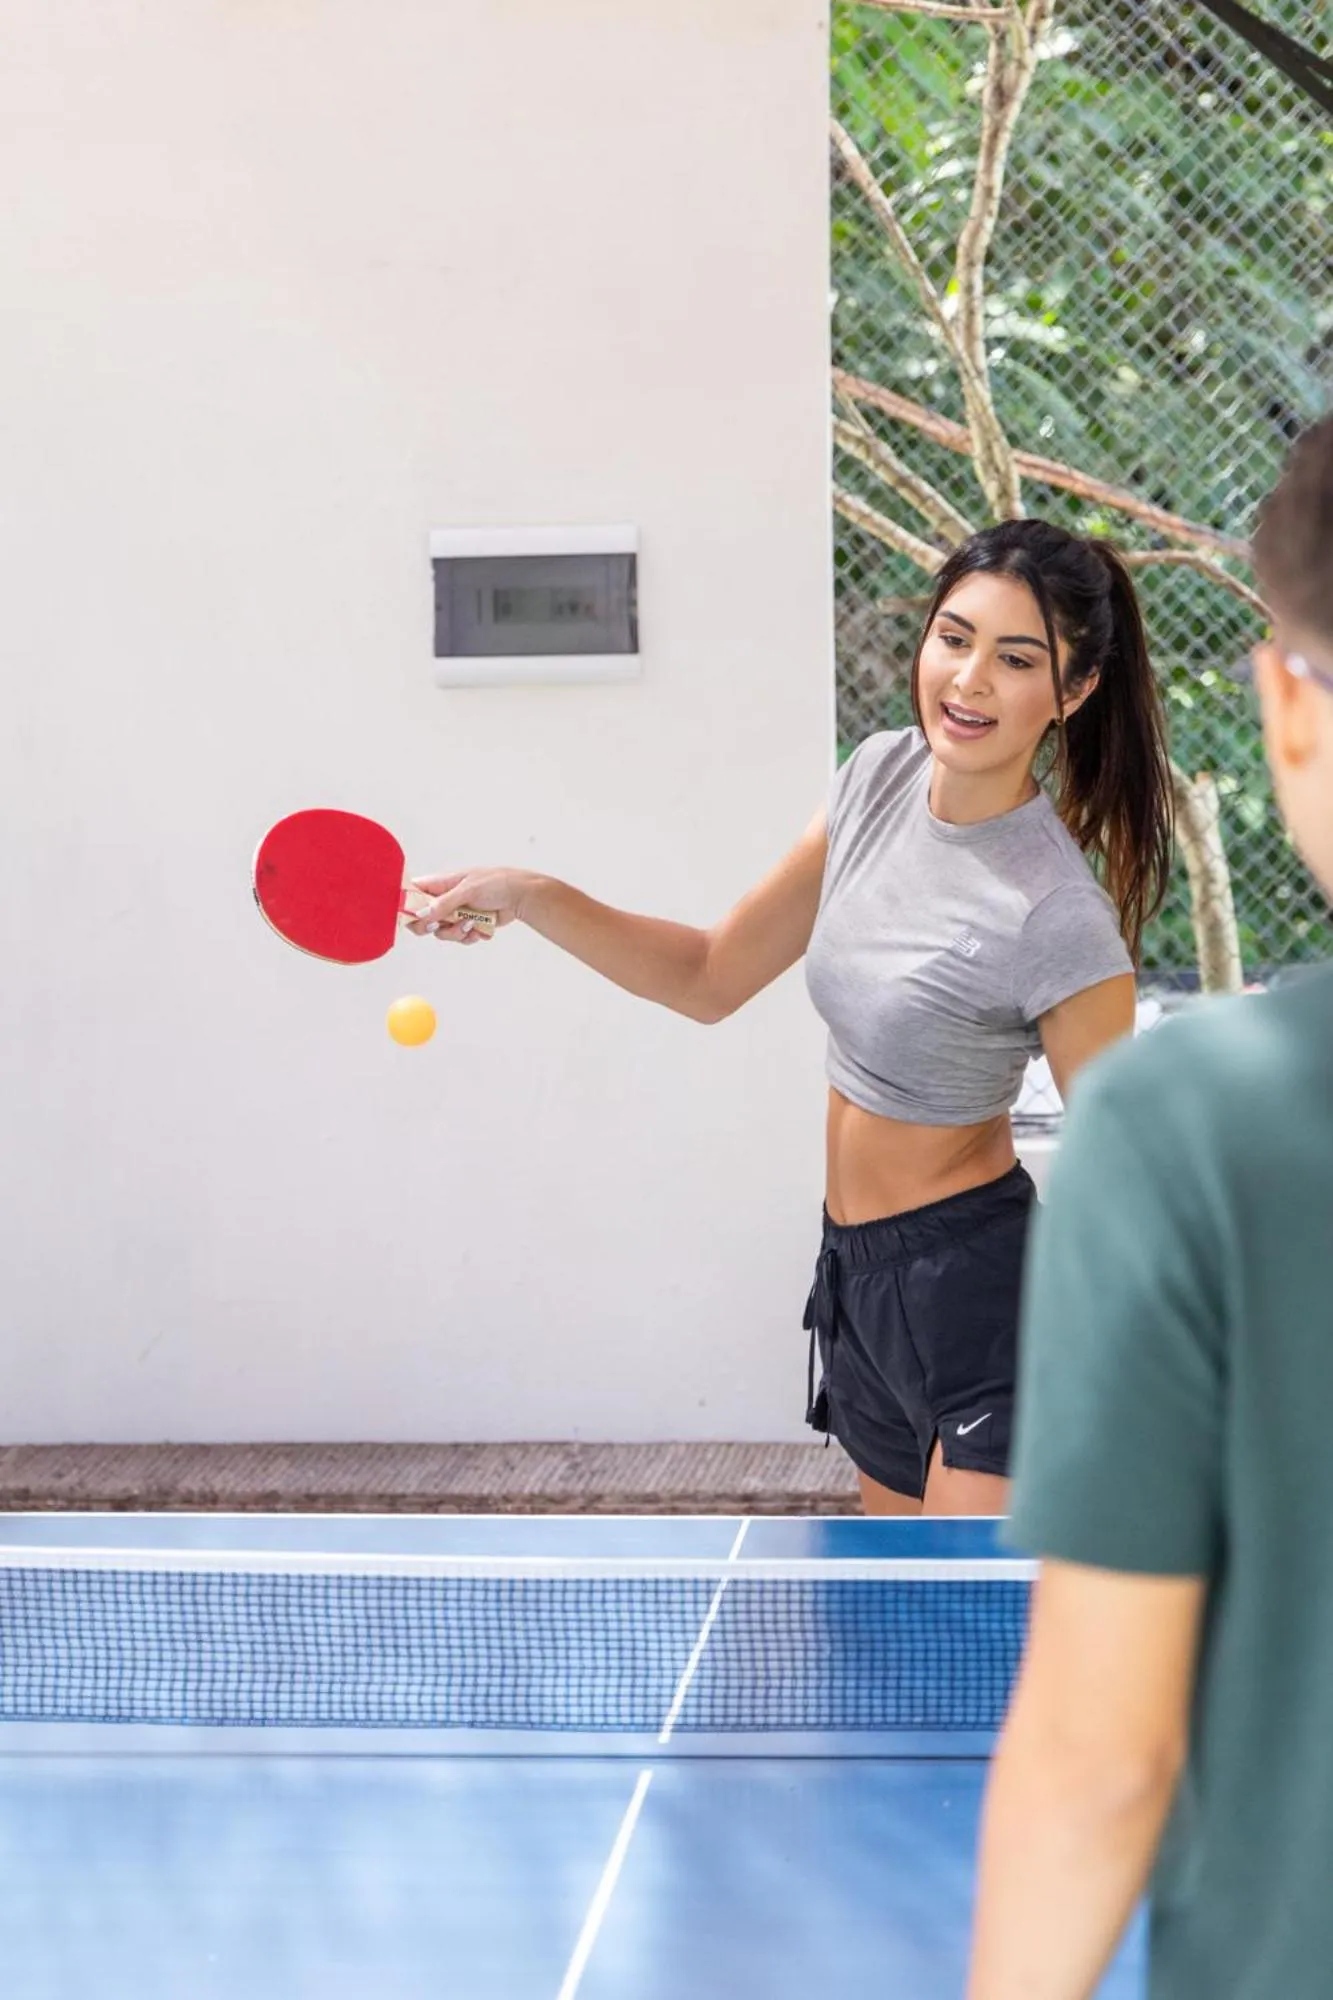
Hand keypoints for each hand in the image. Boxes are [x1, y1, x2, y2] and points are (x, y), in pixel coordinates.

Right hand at [405, 869, 532, 943]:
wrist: (520, 896)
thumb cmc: (496, 883)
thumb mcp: (468, 890)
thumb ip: (444, 903)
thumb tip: (422, 914)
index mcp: (439, 885)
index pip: (412, 895)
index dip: (407, 907)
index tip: (413, 917)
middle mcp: (444, 900)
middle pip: (421, 920)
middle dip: (431, 926)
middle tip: (440, 925)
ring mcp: (455, 914)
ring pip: (442, 933)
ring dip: (456, 932)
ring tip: (472, 923)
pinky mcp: (467, 926)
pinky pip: (459, 938)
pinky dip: (470, 936)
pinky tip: (481, 928)